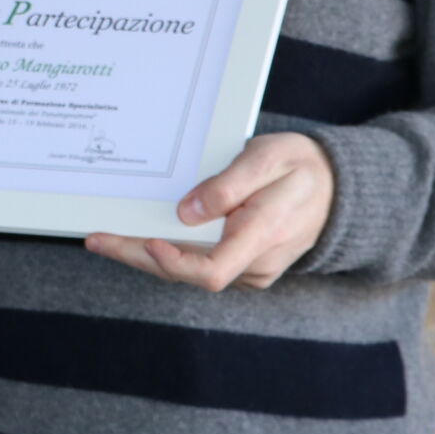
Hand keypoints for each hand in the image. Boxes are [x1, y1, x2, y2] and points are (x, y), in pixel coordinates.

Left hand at [83, 132, 334, 291]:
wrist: (337, 187)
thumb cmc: (301, 167)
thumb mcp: (268, 159)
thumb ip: (228, 187)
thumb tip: (186, 212)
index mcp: (262, 236)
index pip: (211, 271)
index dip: (173, 263)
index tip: (147, 241)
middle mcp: (254, 263)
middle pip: (188, 274)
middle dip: (139, 256)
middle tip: (97, 240)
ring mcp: (250, 268)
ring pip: (190, 271)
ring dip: (148, 256)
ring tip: (107, 239)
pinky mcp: (244, 263)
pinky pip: (200, 264)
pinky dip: (168, 253)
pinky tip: (142, 238)